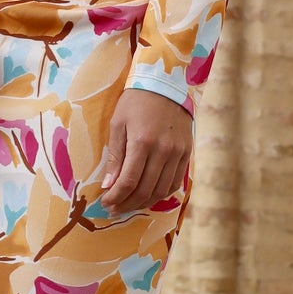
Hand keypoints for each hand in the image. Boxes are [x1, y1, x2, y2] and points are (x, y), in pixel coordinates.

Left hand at [98, 89, 192, 215]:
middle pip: (145, 190)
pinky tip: (149, 195)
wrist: (165, 84)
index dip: (116, 197)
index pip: (128, 181)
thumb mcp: (118, 124)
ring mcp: (178, 153)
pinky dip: (161, 193)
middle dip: (127, 204)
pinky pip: (175, 182)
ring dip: (144, 202)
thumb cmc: (136, 102)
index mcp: (143, 142)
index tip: (105, 203)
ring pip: (162, 190)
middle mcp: (163, 151)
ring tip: (129, 205)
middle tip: (114, 208)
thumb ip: (115, 157)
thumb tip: (109, 186)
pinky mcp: (187, 153)